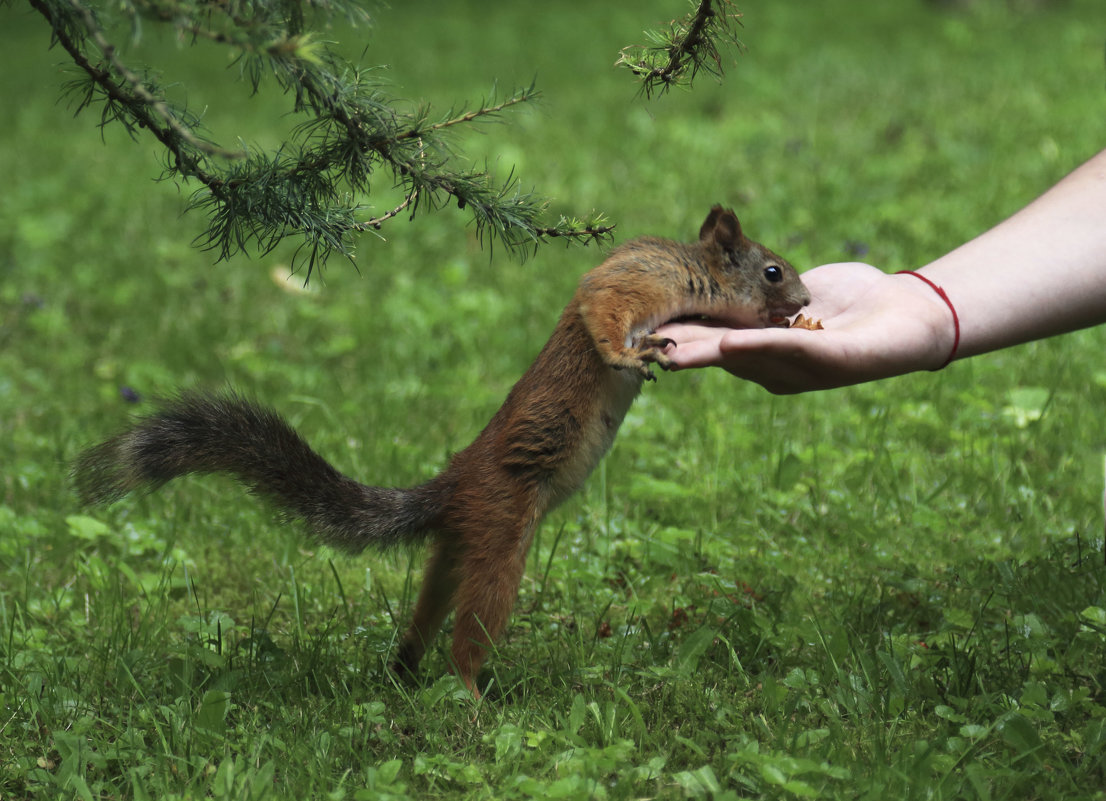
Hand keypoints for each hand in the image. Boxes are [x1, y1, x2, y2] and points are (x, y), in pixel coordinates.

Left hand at [656, 262, 956, 393]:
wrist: (910, 318)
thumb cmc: (879, 347)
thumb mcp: (832, 355)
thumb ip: (780, 351)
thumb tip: (728, 348)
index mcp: (771, 371)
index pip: (719, 358)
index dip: (687, 349)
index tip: (655, 344)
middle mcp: (764, 349)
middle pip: (710, 333)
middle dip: (676, 325)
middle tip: (635, 321)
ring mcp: (770, 321)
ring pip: (722, 307)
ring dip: (691, 300)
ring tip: (652, 294)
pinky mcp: (780, 296)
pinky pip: (745, 284)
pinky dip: (721, 276)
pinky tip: (691, 267)